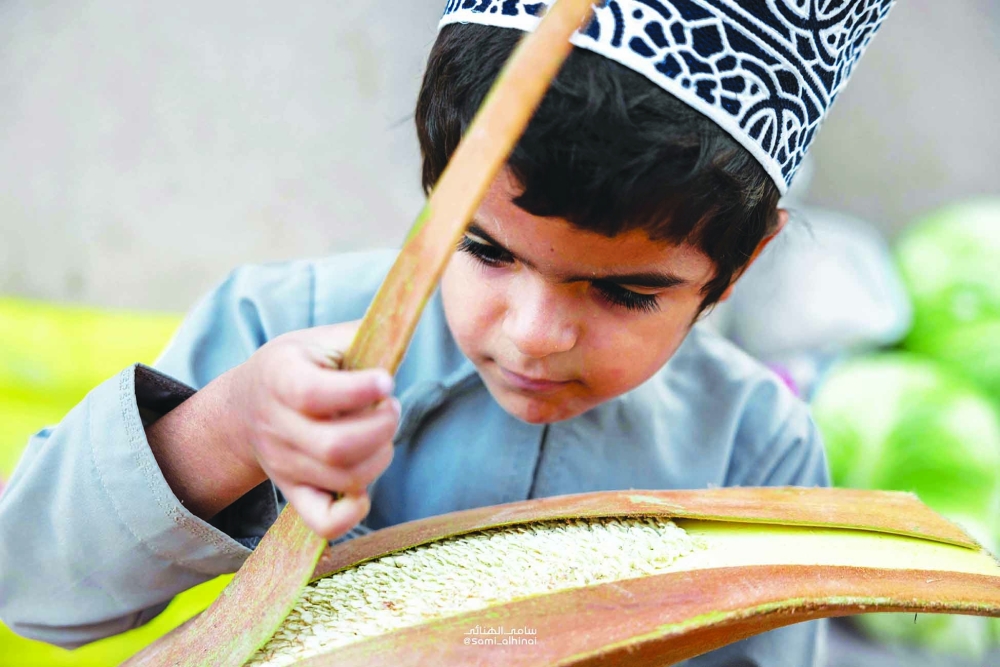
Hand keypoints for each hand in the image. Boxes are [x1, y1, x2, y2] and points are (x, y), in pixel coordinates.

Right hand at [226, 320, 397, 539]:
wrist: (248, 405)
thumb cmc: (299, 365)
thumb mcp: (320, 339)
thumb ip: (361, 335)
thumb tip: (405, 332)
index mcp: (279, 378)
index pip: (313, 395)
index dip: (358, 391)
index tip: (386, 379)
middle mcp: (277, 426)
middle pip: (335, 446)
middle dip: (381, 428)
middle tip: (391, 408)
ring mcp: (284, 465)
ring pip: (341, 479)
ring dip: (379, 457)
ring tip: (381, 433)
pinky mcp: (295, 493)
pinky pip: (323, 522)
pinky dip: (352, 513)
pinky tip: (365, 487)